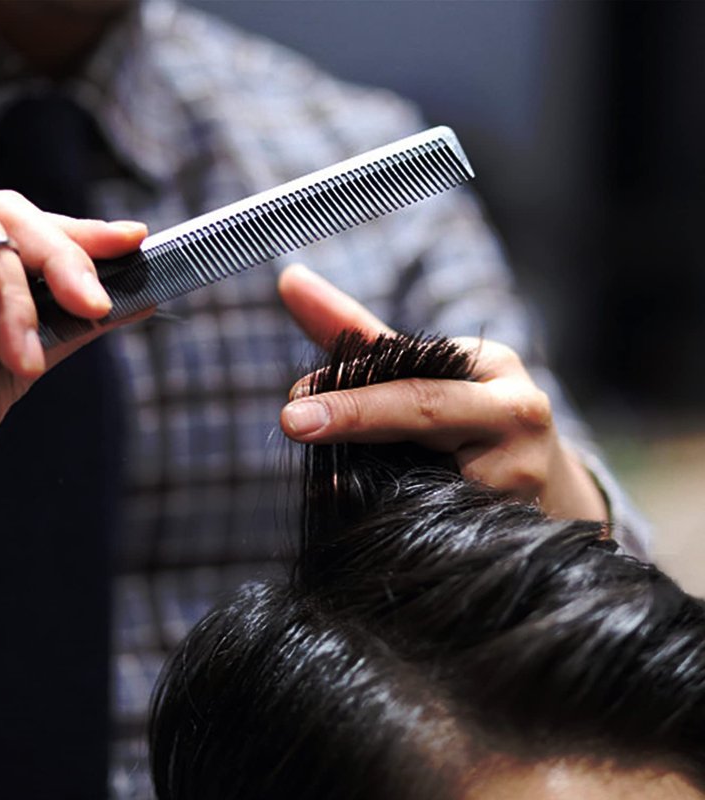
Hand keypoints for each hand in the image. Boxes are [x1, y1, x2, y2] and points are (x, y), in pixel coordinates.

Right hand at [0, 181, 148, 500]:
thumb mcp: (8, 374)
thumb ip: (64, 328)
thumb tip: (138, 298)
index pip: (28, 234)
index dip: (80, 233)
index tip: (131, 240)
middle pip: (4, 216)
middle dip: (61, 255)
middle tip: (94, 306)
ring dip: (12, 283)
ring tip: (26, 358)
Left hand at [277, 263, 607, 521]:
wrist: (548, 487)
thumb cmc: (468, 415)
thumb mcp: (424, 370)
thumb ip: (355, 331)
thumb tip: (289, 279)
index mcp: (492, 367)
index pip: (412, 369)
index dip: (351, 387)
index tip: (294, 398)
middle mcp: (515, 415)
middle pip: (425, 409)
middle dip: (357, 415)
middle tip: (293, 420)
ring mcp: (521, 475)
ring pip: (430, 473)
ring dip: (373, 480)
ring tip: (330, 485)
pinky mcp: (514, 523)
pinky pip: (440, 521)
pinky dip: (397, 519)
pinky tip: (369, 524)